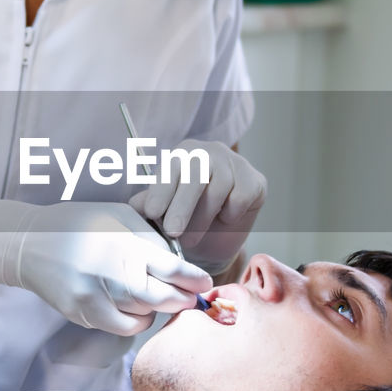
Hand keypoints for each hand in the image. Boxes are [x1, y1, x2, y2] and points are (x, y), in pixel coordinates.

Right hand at [0, 199, 212, 335]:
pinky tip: (133, 305)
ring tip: (158, 295)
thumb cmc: (78, 224)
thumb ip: (150, 239)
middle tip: (190, 296)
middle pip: (162, 299)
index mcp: (121, 244)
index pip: (171, 269)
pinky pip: (123, 327)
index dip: (194, 280)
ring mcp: (94, 298)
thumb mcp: (118, 217)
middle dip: (182, 299)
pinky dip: (136, 319)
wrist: (29, 244)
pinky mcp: (83, 315)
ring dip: (158, 309)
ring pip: (144, 316)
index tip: (204, 282)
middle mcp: (109, 274)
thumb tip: (180, 262)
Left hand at [129, 139, 266, 272]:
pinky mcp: (256, 180)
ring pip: (219, 189)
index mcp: (183, 154)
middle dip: (181, 207)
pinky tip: (225, 218)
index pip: (171, 168)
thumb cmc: (187, 219)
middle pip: (196, 176)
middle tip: (173, 232)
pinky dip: (231, 213)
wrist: (218, 236)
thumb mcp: (165, 213)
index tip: (153, 213)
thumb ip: (150, 205)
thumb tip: (135, 205)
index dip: (161, 191)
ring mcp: (235, 163)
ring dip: (203, 219)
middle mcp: (210, 152)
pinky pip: (241, 197)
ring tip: (192, 238)